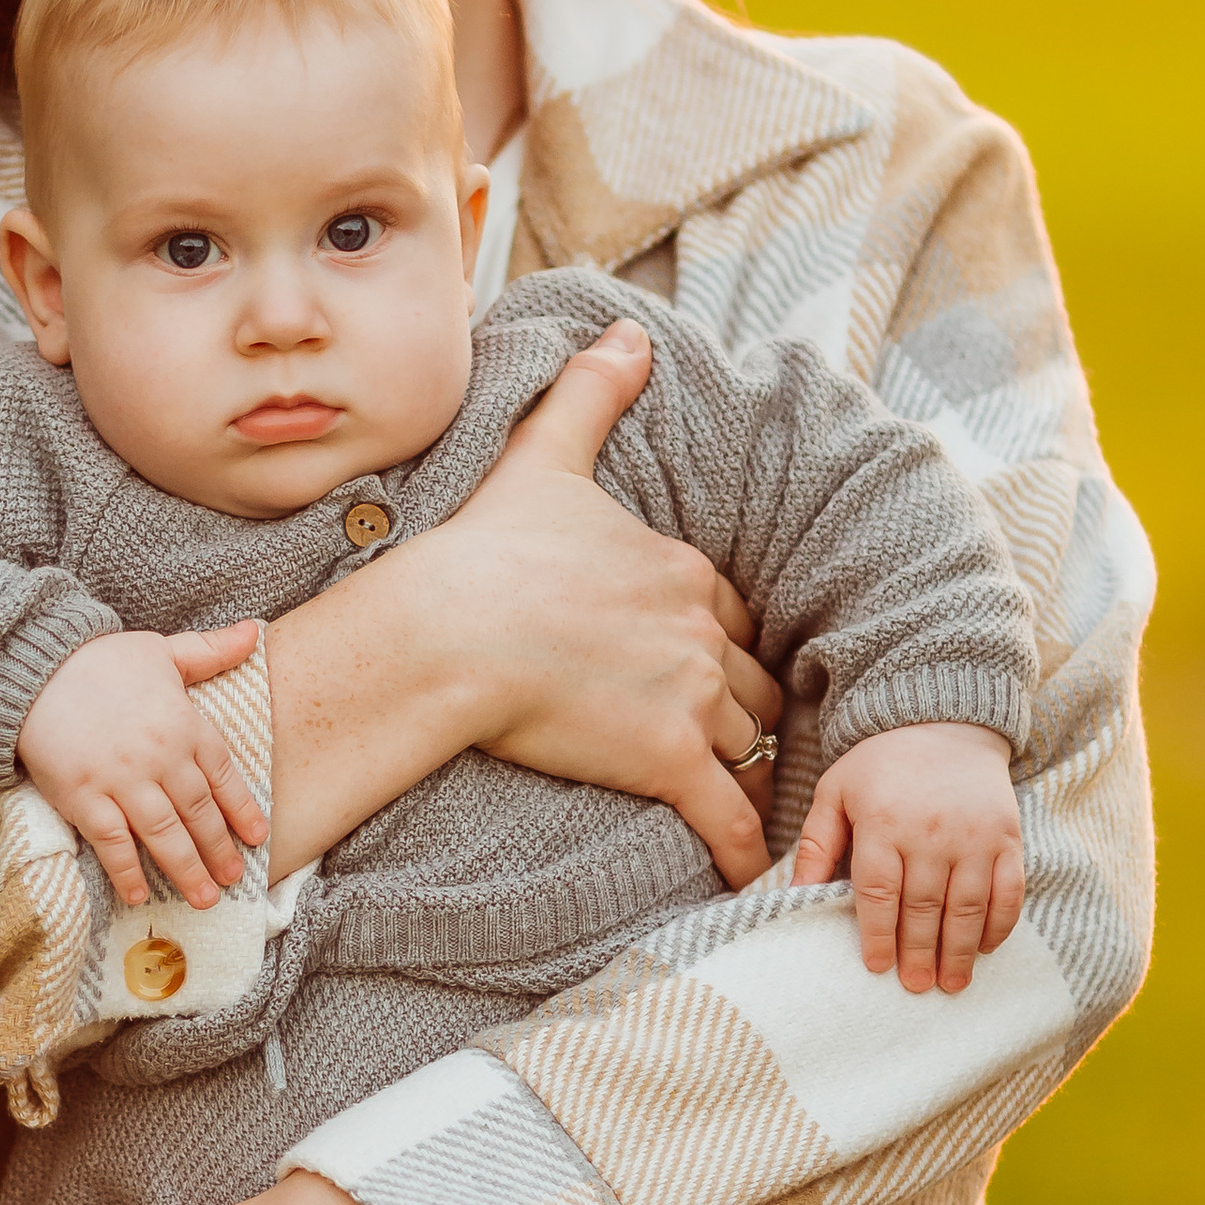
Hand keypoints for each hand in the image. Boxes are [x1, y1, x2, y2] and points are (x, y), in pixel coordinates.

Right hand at [15, 623, 267, 909]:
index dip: (243, 809)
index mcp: (184, 723)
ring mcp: (122, 780)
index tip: (258, 837)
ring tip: (204, 898)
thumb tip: (253, 632)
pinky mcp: (84, 797)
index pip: (223, 775)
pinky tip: (139, 896)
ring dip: (186, 870)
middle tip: (234, 879)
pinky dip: (127, 872)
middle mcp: (160, 757)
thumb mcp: (160, 649)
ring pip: (164, 834)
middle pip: (198, 813)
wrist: (33, 668)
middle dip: (218, 850)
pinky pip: (113, 843)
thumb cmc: (99, 659)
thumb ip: (209, 650)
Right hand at [420, 323, 784, 882]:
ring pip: (749, 745)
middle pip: (753, 683)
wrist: (450, 630)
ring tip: (747, 803)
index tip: (712, 663)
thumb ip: (592, 395)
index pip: (731, 613)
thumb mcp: (546, 458)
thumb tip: (627, 329)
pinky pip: (728, 816)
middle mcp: (700, 633)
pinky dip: (746, 848)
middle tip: (731, 738)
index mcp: (679, 570)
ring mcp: (689, 700)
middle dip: (747, 708)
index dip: (724, 640)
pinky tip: (754, 874)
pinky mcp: (665, 761)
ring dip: (749, 772)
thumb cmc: (487, 552)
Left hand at [792, 722, 1024, 994]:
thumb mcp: (836, 793)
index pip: (879, 891)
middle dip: (919, 952)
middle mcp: (931, 832)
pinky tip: (985, 949)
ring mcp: (974, 836)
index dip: (878, 934)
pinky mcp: (1007, 836)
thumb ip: (817, 845)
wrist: (944, 721)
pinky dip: (999, 924)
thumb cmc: (880, 764)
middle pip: (924, 906)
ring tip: (950, 984)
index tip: (876, 967)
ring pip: (968, 906)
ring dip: (959, 951)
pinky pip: (1009, 890)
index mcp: (883, 823)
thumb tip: (794, 896)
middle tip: (915, 986)